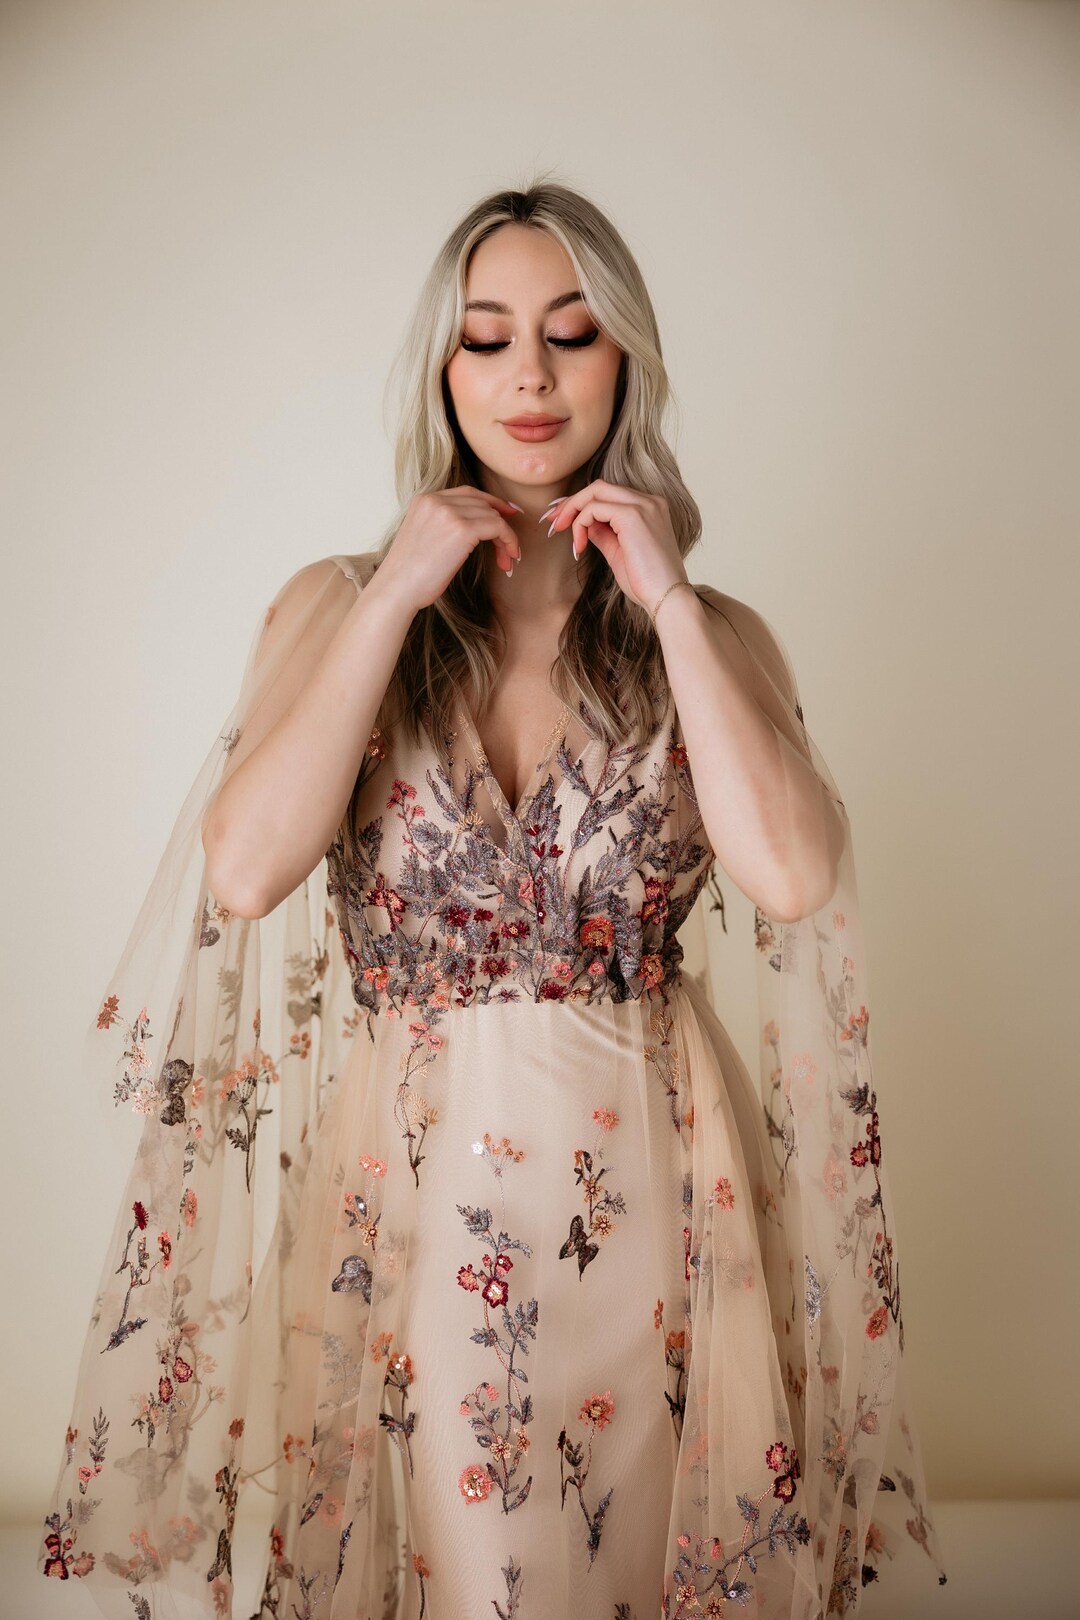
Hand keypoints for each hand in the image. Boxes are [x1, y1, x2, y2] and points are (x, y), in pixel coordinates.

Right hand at [375, 487, 522, 616]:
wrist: (397, 588)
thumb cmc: (409, 574)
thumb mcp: (423, 536)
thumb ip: (443, 523)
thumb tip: (475, 527)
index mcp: (425, 499)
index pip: (467, 493)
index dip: (490, 502)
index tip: (506, 514)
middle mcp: (437, 500)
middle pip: (482, 503)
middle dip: (500, 524)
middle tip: (508, 548)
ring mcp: (449, 513)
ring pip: (493, 515)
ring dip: (505, 537)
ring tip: (505, 559)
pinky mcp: (462, 529)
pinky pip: (498, 527)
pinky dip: (508, 540)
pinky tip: (508, 556)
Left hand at [546, 479, 687, 617]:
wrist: (667, 599)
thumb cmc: (646, 583)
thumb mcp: (618, 552)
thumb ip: (603, 533)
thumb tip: (583, 524)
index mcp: (650, 508)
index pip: (609, 494)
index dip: (581, 504)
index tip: (562, 520)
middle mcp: (649, 501)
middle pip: (599, 487)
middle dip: (571, 502)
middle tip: (553, 522)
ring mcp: (643, 505)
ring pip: (595, 492)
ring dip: (573, 511)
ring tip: (563, 533)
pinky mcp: (633, 515)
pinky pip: (594, 508)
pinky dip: (580, 524)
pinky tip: (580, 546)